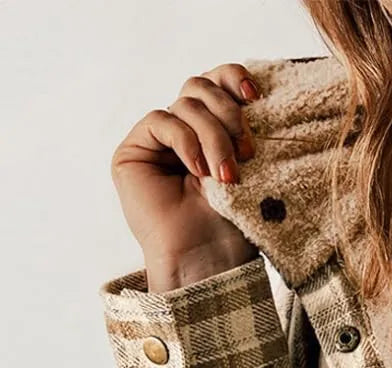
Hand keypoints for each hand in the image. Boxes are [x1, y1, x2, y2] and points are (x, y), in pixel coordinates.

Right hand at [109, 63, 262, 289]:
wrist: (211, 264)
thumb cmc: (235, 228)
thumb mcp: (249, 169)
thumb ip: (242, 128)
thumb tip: (252, 90)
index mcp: (211, 131)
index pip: (217, 82)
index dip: (233, 78)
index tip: (257, 97)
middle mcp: (184, 132)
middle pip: (200, 88)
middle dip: (228, 114)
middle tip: (247, 152)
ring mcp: (158, 142)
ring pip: (185, 104)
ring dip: (213, 136)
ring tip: (228, 175)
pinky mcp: (134, 153)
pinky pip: (160, 121)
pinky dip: (185, 141)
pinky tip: (200, 171)